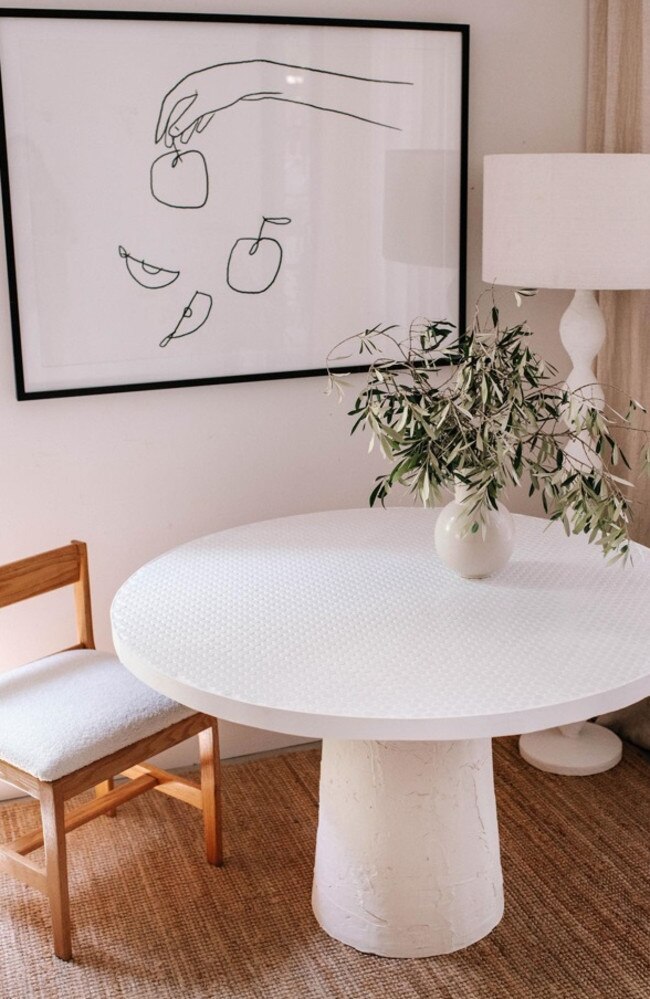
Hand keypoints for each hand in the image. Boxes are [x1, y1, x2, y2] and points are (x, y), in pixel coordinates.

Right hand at [155, 61, 276, 146]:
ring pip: (191, 111)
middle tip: (169, 145)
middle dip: (173, 127)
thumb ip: (186, 118)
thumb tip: (172, 132)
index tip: (159, 138)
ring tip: (182, 142)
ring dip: (185, 127)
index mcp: (187, 84)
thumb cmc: (226, 88)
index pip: (169, 105)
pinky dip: (200, 121)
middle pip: (179, 109)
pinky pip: (204, 110)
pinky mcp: (217, 96)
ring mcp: (206, 91)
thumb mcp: (203, 105)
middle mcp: (194, 86)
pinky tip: (199, 131)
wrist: (250, 79)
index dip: (162, 123)